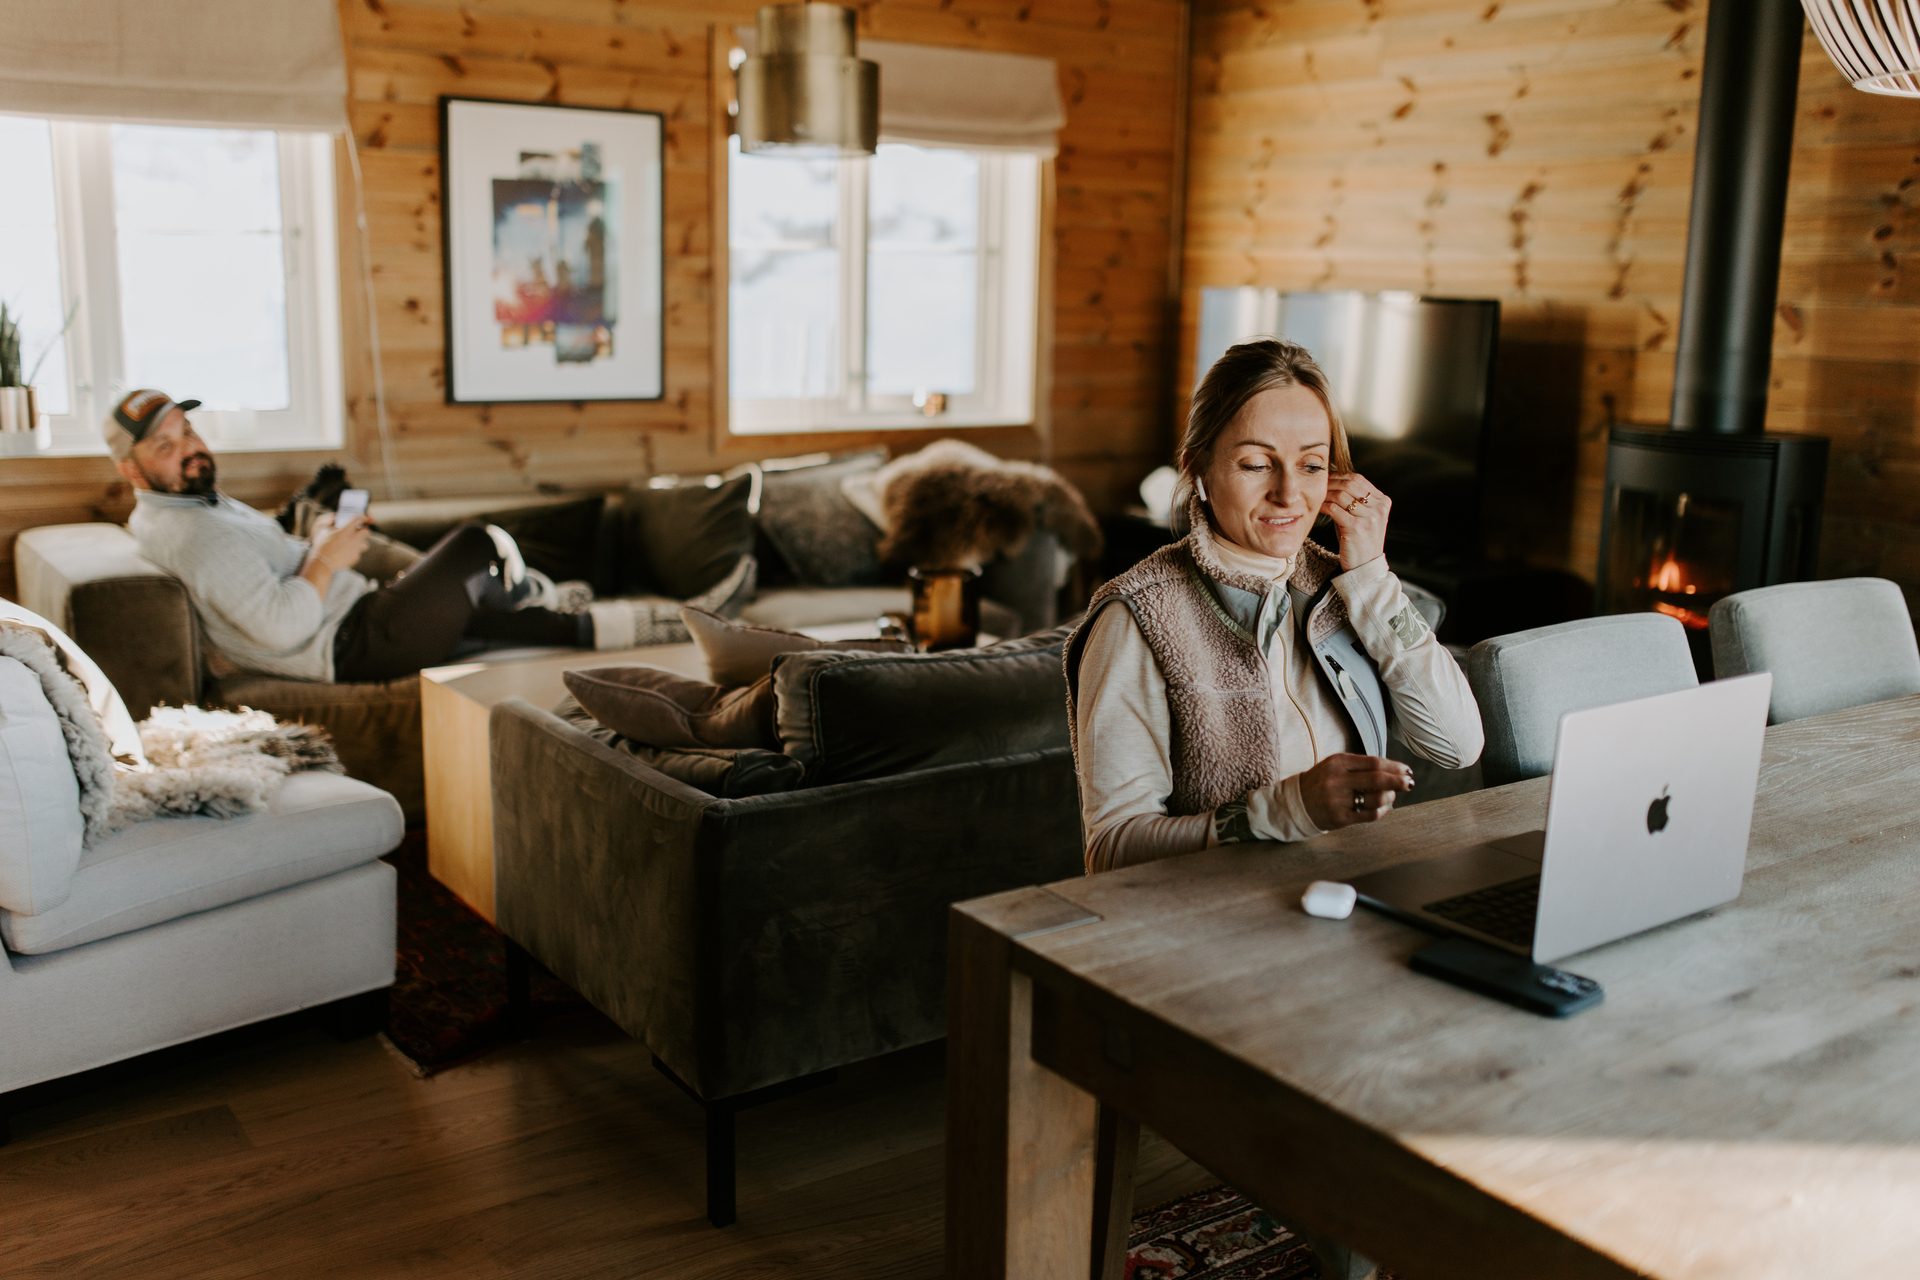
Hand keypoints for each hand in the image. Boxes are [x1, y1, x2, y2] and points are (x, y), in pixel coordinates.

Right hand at [309, 513, 371, 570]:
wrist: (323, 563)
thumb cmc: (321, 546)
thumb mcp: (322, 531)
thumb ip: (329, 522)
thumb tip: (333, 517)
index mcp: (346, 530)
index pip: (359, 520)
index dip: (363, 518)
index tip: (364, 518)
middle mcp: (354, 539)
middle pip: (367, 532)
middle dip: (363, 531)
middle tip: (358, 531)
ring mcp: (356, 549)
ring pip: (365, 544)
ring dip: (361, 542)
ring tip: (352, 543)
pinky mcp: (356, 558)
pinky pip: (359, 553)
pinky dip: (354, 552)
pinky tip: (346, 552)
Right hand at [1298, 753, 1414, 830]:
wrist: (1297, 803)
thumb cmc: (1323, 782)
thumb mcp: (1337, 766)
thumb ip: (1362, 766)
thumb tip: (1395, 770)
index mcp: (1338, 762)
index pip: (1374, 763)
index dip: (1394, 767)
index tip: (1406, 770)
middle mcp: (1337, 780)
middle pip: (1377, 779)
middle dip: (1398, 781)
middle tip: (1410, 783)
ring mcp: (1338, 800)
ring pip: (1376, 798)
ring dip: (1390, 797)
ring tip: (1391, 796)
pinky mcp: (1340, 817)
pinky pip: (1370, 815)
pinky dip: (1382, 811)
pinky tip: (1384, 808)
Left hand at [1321, 472, 1390, 570]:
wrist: (1365, 567)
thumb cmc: (1359, 541)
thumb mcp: (1363, 518)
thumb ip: (1354, 500)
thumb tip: (1333, 482)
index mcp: (1383, 502)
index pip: (1359, 479)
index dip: (1340, 476)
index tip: (1326, 478)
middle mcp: (1379, 508)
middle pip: (1350, 484)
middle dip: (1331, 482)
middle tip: (1318, 485)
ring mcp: (1369, 517)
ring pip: (1341, 495)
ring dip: (1326, 494)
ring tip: (1316, 496)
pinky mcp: (1356, 527)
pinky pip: (1335, 509)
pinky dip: (1324, 506)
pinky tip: (1318, 508)